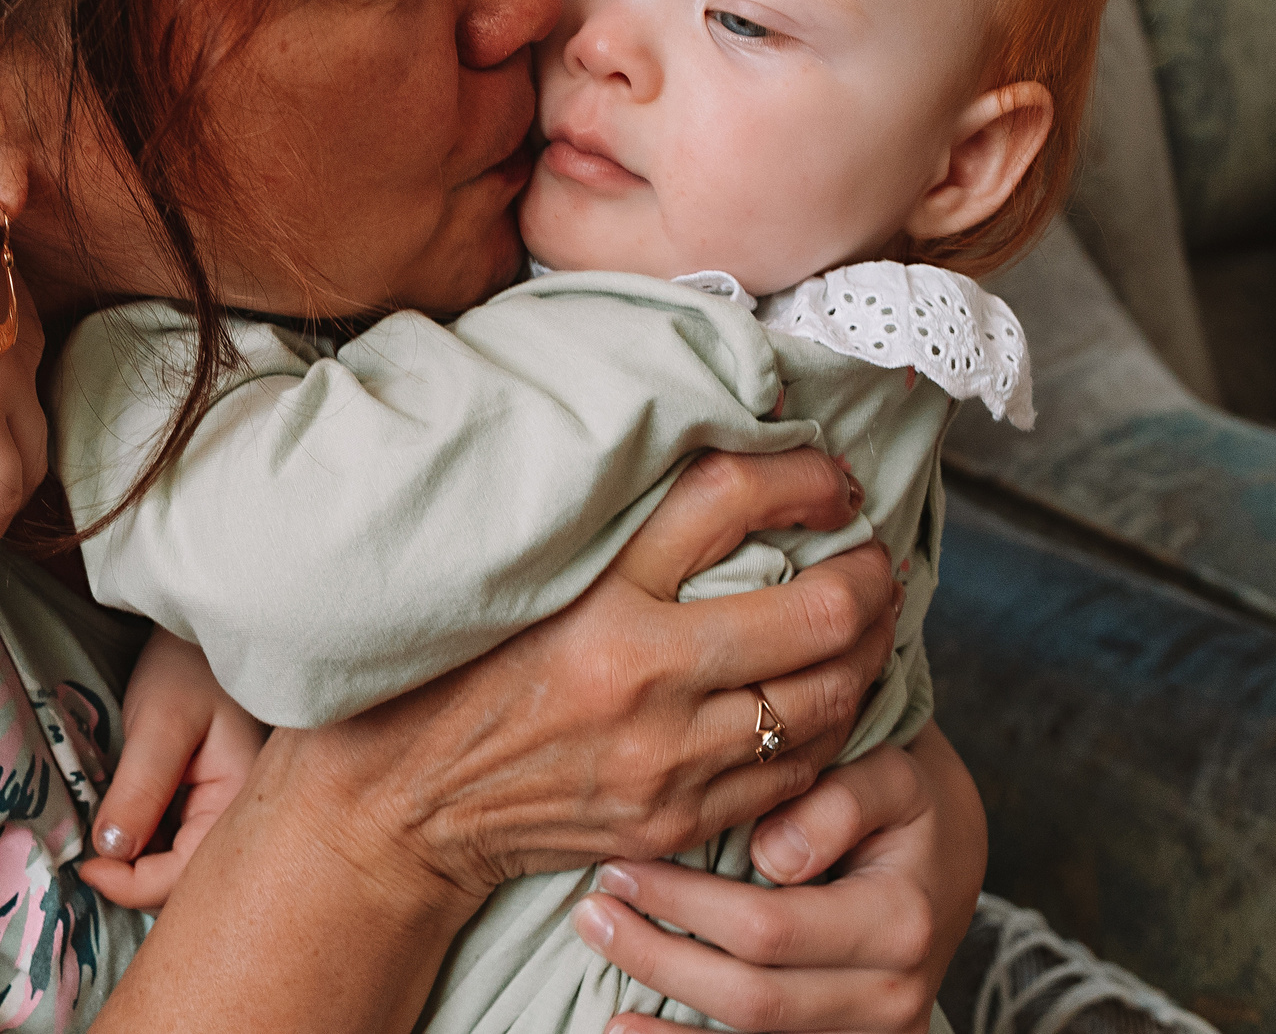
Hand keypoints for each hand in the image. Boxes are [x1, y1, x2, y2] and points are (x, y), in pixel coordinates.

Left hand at [80, 630, 267, 910]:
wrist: (197, 633)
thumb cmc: (187, 667)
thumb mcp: (160, 724)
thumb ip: (140, 790)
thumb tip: (113, 853)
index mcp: (241, 802)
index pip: (184, 875)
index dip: (132, 883)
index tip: (89, 866)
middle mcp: (238, 817)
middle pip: (184, 880)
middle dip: (135, 880)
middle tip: (92, 859)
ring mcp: (222, 811)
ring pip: (176, 865)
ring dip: (137, 862)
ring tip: (102, 843)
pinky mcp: (204, 802)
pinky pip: (174, 841)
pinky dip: (143, 843)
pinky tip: (122, 825)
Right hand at [301, 447, 896, 897]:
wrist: (400, 808)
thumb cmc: (444, 676)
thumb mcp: (509, 578)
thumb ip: (599, 528)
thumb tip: (687, 457)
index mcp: (595, 597)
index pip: (728, 498)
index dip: (799, 471)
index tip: (826, 470)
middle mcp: (644, 676)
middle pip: (818, 610)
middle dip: (871, 574)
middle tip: (874, 553)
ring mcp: (671, 758)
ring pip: (829, 697)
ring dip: (868, 652)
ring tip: (871, 621)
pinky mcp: (679, 817)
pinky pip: (799, 771)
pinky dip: (833, 726)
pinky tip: (830, 697)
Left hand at [575, 727, 986, 1032]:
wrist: (945, 861)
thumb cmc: (902, 803)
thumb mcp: (890, 774)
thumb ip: (840, 800)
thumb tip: (774, 858)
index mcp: (900, 921)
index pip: (769, 927)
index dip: (684, 904)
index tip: (618, 865)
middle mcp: (894, 995)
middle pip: (754, 999)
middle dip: (659, 959)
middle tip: (590, 913)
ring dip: (667, 1027)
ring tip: (602, 993)